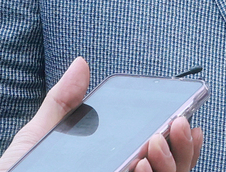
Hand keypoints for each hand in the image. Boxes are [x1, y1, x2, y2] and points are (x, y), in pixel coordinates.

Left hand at [0, 58, 204, 171]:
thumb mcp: (39, 138)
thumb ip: (63, 104)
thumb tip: (82, 64)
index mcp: (115, 164)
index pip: (160, 157)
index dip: (181, 143)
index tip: (185, 119)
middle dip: (180, 151)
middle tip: (173, 126)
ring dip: (168, 168)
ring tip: (151, 145)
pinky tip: (138, 169)